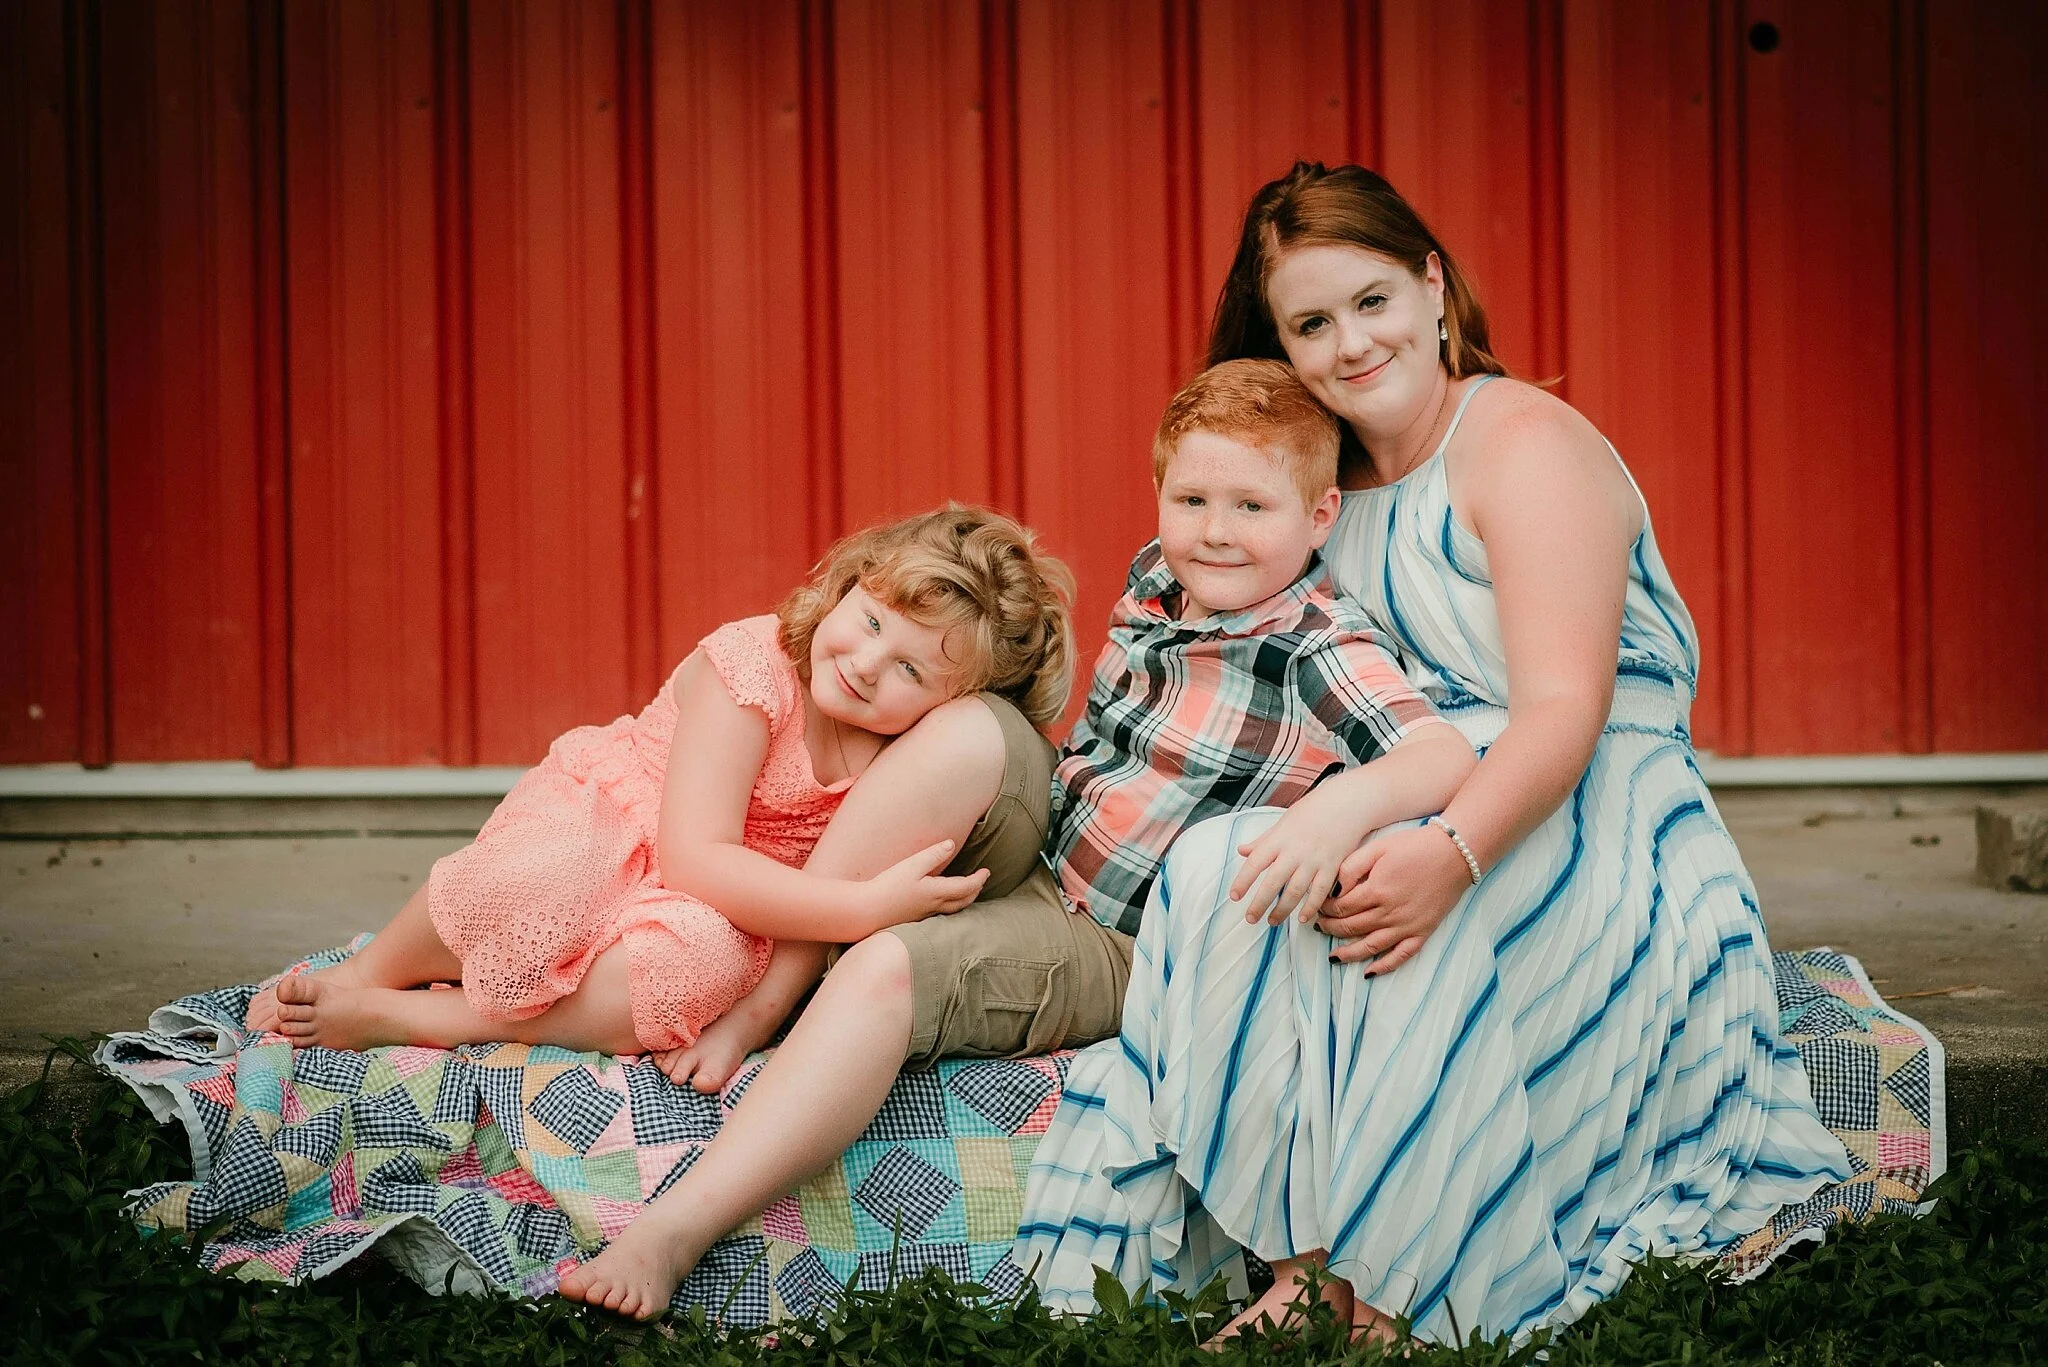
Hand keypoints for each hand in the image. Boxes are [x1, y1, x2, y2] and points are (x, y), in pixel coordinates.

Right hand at [863, 840, 989, 929]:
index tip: (987, 871)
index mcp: (937, 892)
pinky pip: (941, 913)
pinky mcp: (915, 918)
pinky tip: (943, 901)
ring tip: (968, 891)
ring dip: (965, 900)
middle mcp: (934, 906)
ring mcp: (925, 914)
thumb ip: (933, 855)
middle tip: (981, 880)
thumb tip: (951, 844)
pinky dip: (951, 906)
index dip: (979, 879)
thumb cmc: (888, 887)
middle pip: (964, 901)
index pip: (967, 887)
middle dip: (975, 890)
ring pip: (953, 909)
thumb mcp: (911, 866)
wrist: (867, 911)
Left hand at [1228, 788, 1374, 925]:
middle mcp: (1295, 851)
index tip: (1234, 896)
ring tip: (1273, 920)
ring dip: (1283, 910)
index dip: (1243, 881)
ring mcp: (1314, 860)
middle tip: (1250, 918)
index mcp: (1279, 839)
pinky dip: (1311, 907)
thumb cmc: (1313, 811)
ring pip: (1295, 891)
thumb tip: (1242, 850)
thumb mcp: (1283, 822)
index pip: (1255, 863)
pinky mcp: (1332, 867)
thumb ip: (1263, 840)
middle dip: (1259, 903)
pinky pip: (1320, 892)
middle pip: (1273, 882)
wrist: (1346, 804)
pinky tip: (1304, 918)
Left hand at [1318, 823, 1473, 973]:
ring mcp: (1406, 926)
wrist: (1454, 853)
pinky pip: (1401, 956)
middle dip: (1331, 929)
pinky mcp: (1422, 932)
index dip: (1326, 909)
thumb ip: (1352, 867)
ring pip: (1370, 947)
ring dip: (1348, 954)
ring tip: (1333, 957)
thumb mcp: (1378, 847)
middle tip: (1319, 927)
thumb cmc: (1415, 846)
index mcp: (1376, 891)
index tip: (1320, 907)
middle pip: (1351, 928)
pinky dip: (1384, 967)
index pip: (1341, 908)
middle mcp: (1389, 913)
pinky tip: (1369, 972)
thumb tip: (1335, 889)